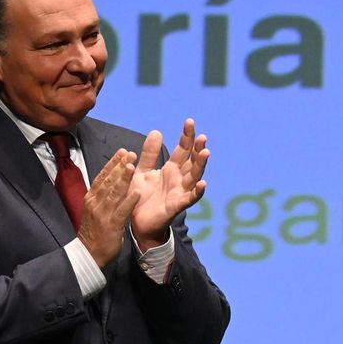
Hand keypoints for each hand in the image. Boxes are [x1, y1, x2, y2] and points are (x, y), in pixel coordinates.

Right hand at [78, 148, 139, 266]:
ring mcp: (103, 214)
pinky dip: (129, 201)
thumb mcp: (95, 209)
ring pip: (114, 193)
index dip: (112, 163)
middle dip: (119, 166)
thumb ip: (102, 195)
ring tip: (133, 166)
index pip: (102, 177)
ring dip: (124, 179)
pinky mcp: (111, 225)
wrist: (88, 254)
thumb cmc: (95, 231)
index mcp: (92, 198)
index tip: (122, 152)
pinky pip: (122, 211)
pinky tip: (138, 192)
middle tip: (130, 152)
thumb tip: (111, 180)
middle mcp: (96, 203)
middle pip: (108, 181)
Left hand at [129, 118, 209, 250]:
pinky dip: (197, 192)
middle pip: (192, 161)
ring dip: (201, 165)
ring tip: (206, 152)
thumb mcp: (142, 171)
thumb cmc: (140, 196)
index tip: (189, 122)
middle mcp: (179, 179)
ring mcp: (180, 192)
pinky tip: (203, 183)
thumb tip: (157, 131)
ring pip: (194, 176)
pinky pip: (190, 198)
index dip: (187, 137)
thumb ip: (149, 154)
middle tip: (202, 136)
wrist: (136, 221)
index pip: (183, 150)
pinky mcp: (176, 205)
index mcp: (171, 169)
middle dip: (198, 149)